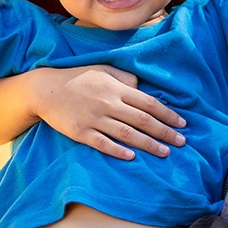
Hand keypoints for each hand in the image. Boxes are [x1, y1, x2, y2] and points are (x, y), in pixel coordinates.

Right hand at [30, 65, 186, 160]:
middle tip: (182, 142)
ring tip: (165, 152)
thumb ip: (124, 78)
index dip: (167, 114)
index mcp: (116, 88)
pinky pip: (103, 143)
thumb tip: (143, 87)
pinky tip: (132, 157)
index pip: (148, 103)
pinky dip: (118, 150)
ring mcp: (94, 118)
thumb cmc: (77, 78)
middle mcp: (108, 103)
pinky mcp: (81, 132)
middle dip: (165, 132)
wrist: (45, 90)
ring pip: (127, 134)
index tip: (182, 123)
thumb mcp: (103, 70)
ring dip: (148, 144)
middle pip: (142, 120)